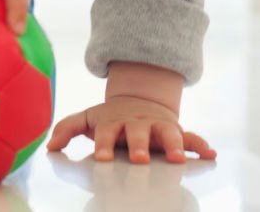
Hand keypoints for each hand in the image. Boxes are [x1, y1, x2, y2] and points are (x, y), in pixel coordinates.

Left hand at [46, 96, 215, 163]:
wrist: (139, 99)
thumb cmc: (111, 118)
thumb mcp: (89, 118)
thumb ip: (68, 128)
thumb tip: (50, 146)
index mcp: (115, 122)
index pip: (108, 133)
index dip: (105, 144)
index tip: (104, 157)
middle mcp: (137, 124)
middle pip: (138, 133)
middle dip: (139, 145)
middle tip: (140, 158)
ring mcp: (158, 126)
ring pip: (168, 132)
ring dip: (174, 144)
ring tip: (179, 157)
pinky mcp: (176, 131)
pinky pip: (192, 136)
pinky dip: (200, 144)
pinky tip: (209, 154)